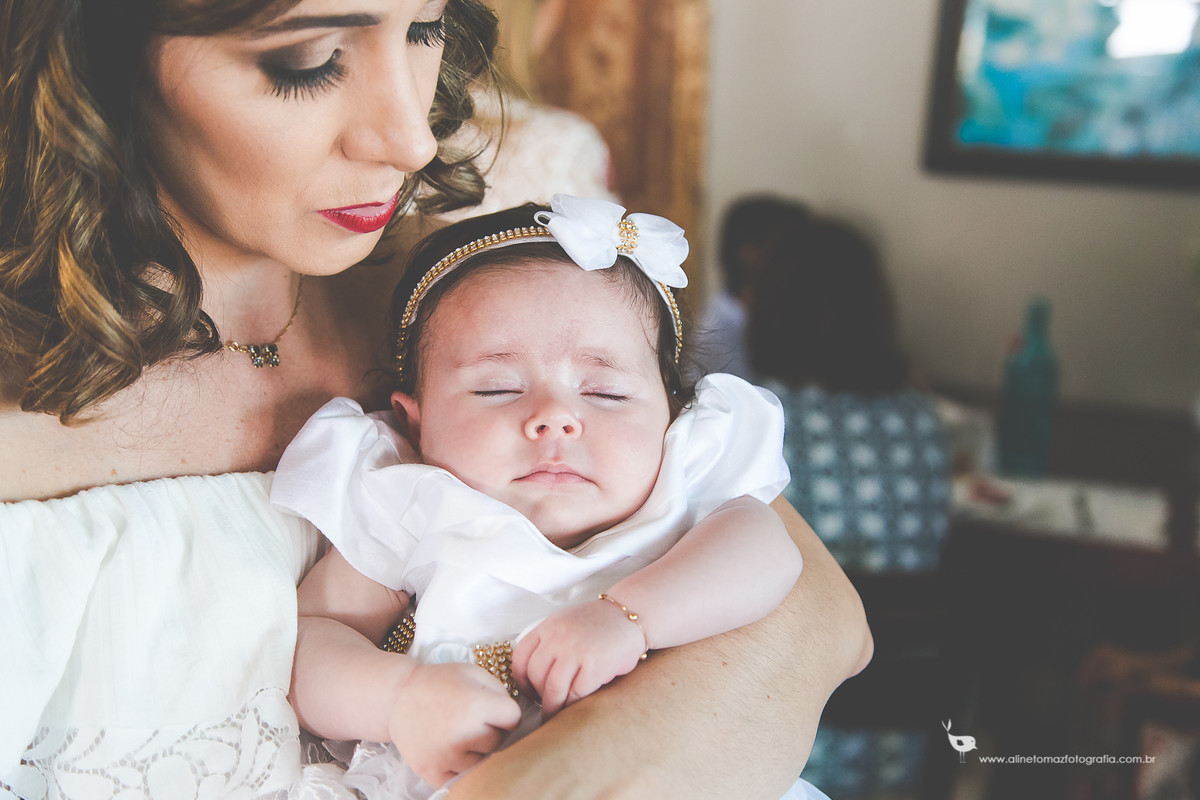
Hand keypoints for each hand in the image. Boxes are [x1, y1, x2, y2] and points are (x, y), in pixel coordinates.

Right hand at [389, 661, 522, 787]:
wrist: (399, 697)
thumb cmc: (441, 682)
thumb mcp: (475, 673)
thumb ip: (502, 693)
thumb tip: (516, 721)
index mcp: (476, 705)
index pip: (514, 718)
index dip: (506, 712)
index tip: (492, 707)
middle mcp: (462, 734)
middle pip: (499, 742)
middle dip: (492, 731)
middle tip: (472, 719)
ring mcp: (447, 757)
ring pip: (483, 762)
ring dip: (477, 750)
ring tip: (459, 732)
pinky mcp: (433, 773)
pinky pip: (463, 778)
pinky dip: (461, 767)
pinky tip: (452, 749)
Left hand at [511, 600, 646, 716]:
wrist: (632, 615)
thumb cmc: (600, 624)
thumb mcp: (567, 623)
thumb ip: (549, 642)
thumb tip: (533, 677)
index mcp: (548, 626)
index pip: (520, 657)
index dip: (521, 680)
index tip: (528, 691)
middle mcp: (558, 637)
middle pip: (535, 675)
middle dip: (537, 695)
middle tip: (544, 704)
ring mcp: (575, 650)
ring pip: (552, 688)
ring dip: (551, 706)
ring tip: (554, 713)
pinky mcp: (594, 665)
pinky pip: (575, 693)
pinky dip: (572, 703)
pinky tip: (575, 705)